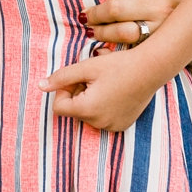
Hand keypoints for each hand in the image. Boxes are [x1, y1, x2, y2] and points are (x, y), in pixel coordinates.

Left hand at [39, 47, 173, 131]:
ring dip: (89, 99)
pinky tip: (114, 91)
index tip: (77, 78)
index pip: (59, 107)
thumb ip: (61, 78)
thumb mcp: (86, 67)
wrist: (151, 68)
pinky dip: (103, 106)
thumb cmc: (118, 65)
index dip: (63, 91)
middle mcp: (99, 123)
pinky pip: (102, 118)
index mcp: (87, 110)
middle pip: (74, 111)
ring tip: (105, 83)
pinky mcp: (122, 125)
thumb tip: (40, 86)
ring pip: (87, 114)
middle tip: (93, 77)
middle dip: (77, 94)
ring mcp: (112, 126)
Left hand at [77, 0, 191, 91]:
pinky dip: (109, 52)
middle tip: (85, 14)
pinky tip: (100, 49)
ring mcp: (158, 30)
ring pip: (119, 32)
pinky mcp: (156, 49)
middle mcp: (158, 6)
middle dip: (94, 11)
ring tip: (92, 29)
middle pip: (115, 7)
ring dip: (99, 32)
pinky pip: (126, 53)